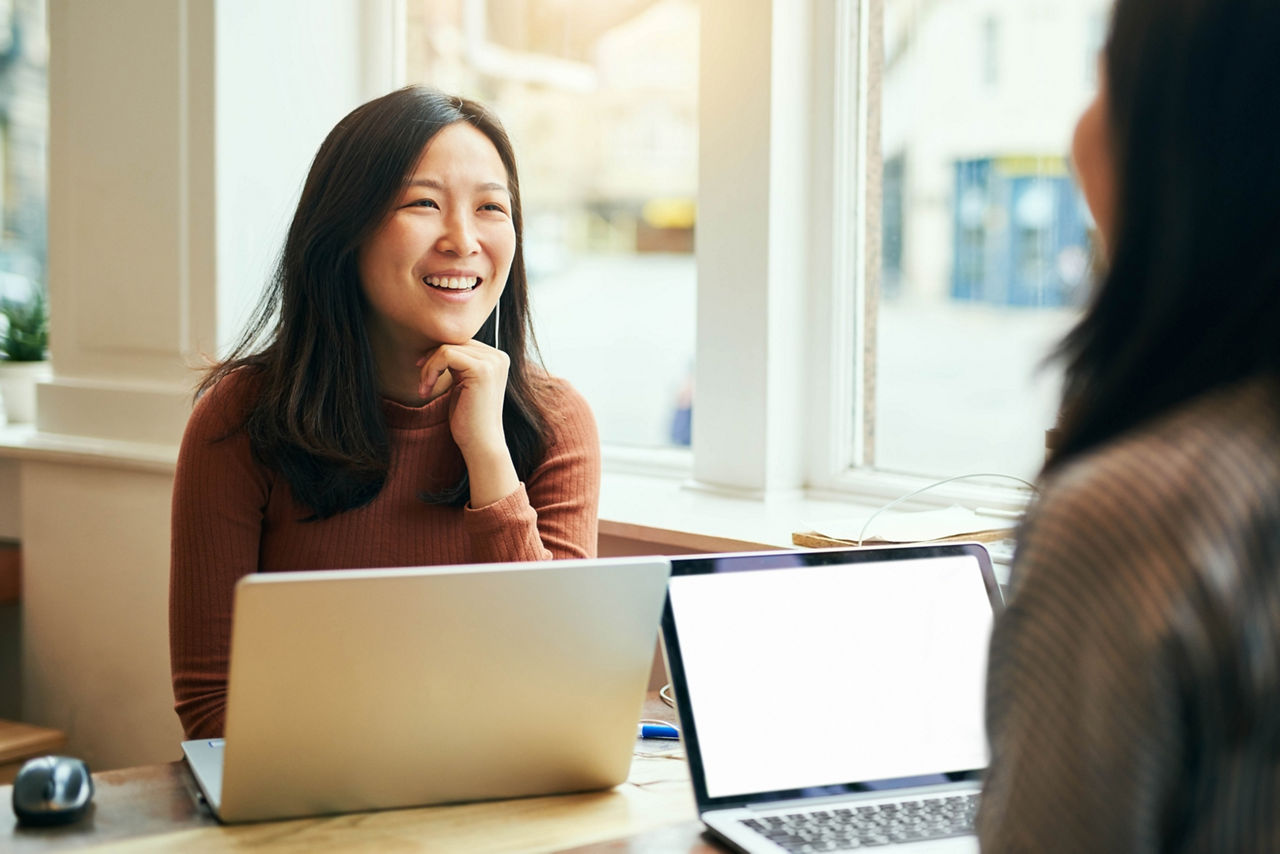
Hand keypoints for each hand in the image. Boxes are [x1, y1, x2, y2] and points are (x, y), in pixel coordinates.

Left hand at [416, 340, 518, 506]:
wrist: (481, 444)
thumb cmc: (469, 419)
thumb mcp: (463, 384)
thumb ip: (458, 364)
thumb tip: (436, 345)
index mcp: (496, 359)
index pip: (461, 343)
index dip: (439, 354)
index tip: (425, 373)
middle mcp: (498, 356)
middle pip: (454, 342)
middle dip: (431, 360)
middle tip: (422, 383)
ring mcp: (492, 362)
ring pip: (447, 347)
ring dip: (429, 367)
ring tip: (424, 387)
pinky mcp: (481, 369)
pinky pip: (445, 354)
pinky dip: (430, 369)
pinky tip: (427, 388)